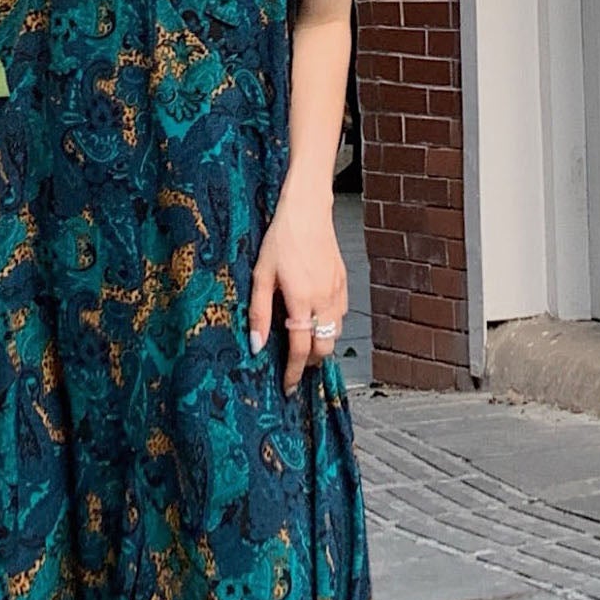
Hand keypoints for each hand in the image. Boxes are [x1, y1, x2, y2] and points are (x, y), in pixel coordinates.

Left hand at [248, 190, 348, 395]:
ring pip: (335, 333)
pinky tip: (314, 320)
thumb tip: (256, 346)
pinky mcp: (343, 283)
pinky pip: (340, 316)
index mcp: (302, 301)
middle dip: (310, 363)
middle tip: (294, 367)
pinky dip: (328, 326)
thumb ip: (259, 313)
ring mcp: (338, 292)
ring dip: (320, 344)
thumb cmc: (280, 241)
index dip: (294, 372)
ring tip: (303, 344)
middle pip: (324, 348)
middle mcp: (324, 300)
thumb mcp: (260, 276)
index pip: (301, 349)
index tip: (288, 387)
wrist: (307, 211)